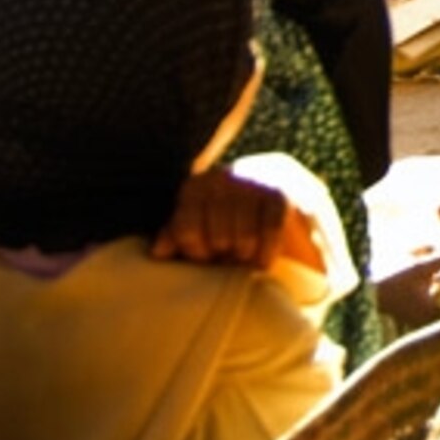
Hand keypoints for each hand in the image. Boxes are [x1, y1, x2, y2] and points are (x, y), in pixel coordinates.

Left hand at [153, 165, 295, 268]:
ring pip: (244, 238)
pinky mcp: (280, 194)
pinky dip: (267, 253)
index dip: (197, 251)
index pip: (186, 230)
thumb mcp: (199, 227)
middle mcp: (222, 179)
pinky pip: (271, 231)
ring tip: (245, 255)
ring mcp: (253, 184)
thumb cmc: (230, 221)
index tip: (206, 255)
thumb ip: (177, 236)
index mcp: (196, 187)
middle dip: (225, 254)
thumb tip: (158, 252)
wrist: (281, 197)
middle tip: (230, 255)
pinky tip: (262, 260)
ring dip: (246, 255)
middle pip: (218, 237)